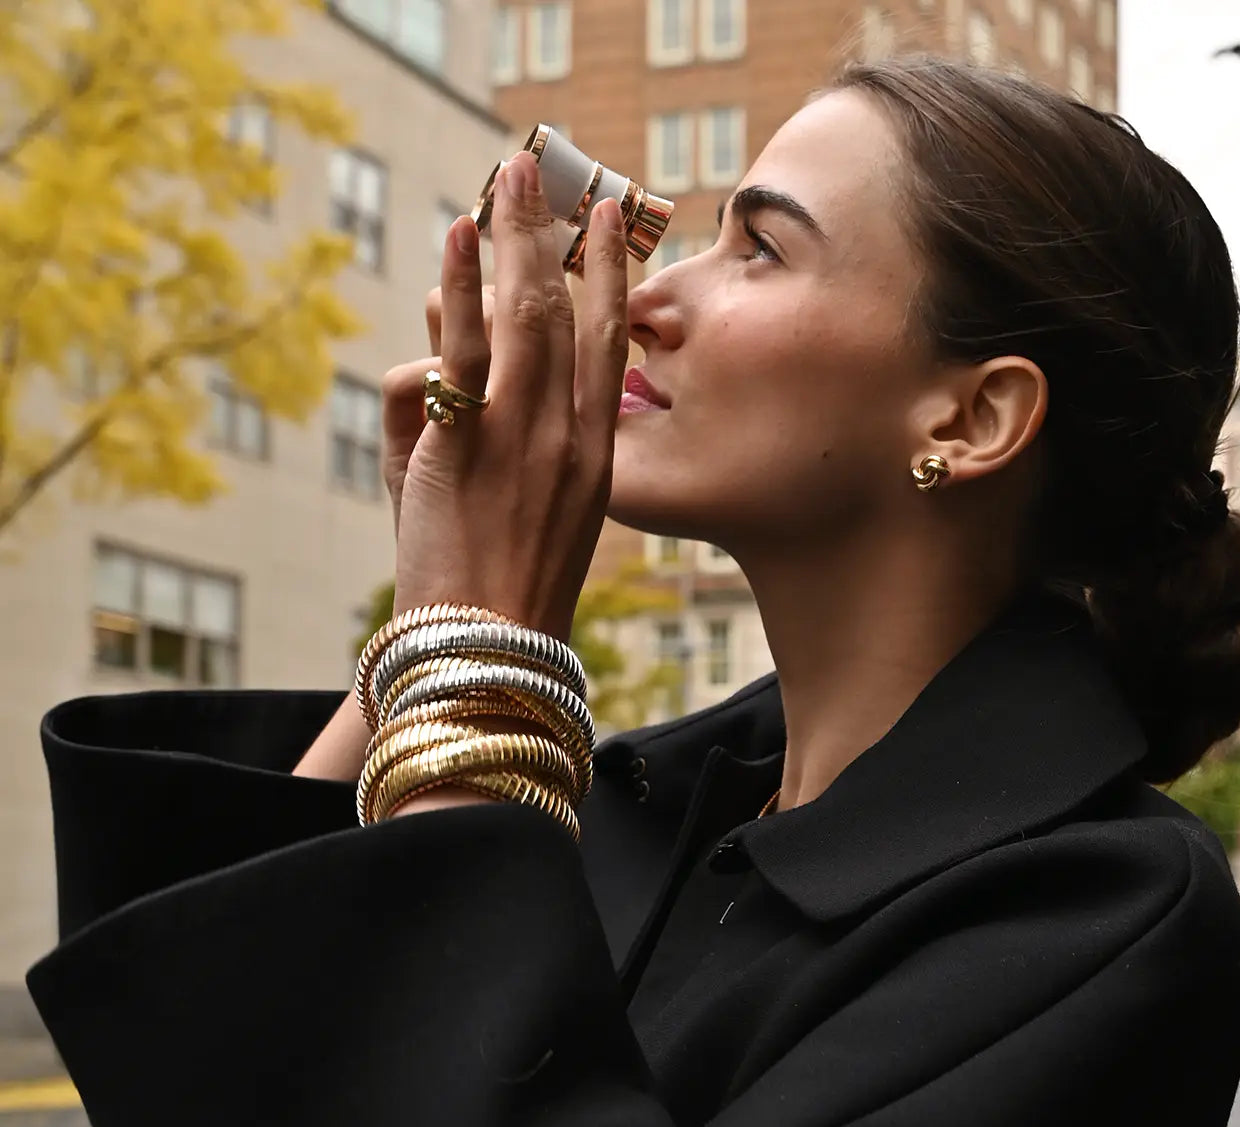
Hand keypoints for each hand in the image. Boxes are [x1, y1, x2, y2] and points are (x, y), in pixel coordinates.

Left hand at [389, 152, 629, 640]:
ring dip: (513, 238)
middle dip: (557, 235)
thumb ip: (508, 442)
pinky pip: (467, 351)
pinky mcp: (468, 448)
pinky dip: (460, 287)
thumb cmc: (505, 595)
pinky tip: (457, 236)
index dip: (608, 276)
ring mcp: (525, 440)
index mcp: (599, 458)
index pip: (609, 348)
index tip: (608, 222)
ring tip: (506, 177)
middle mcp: (573, 439)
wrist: (488, 655)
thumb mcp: (534, 520)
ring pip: (525, 317)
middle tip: (544, 172)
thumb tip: (444, 369)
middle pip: (570, 314)